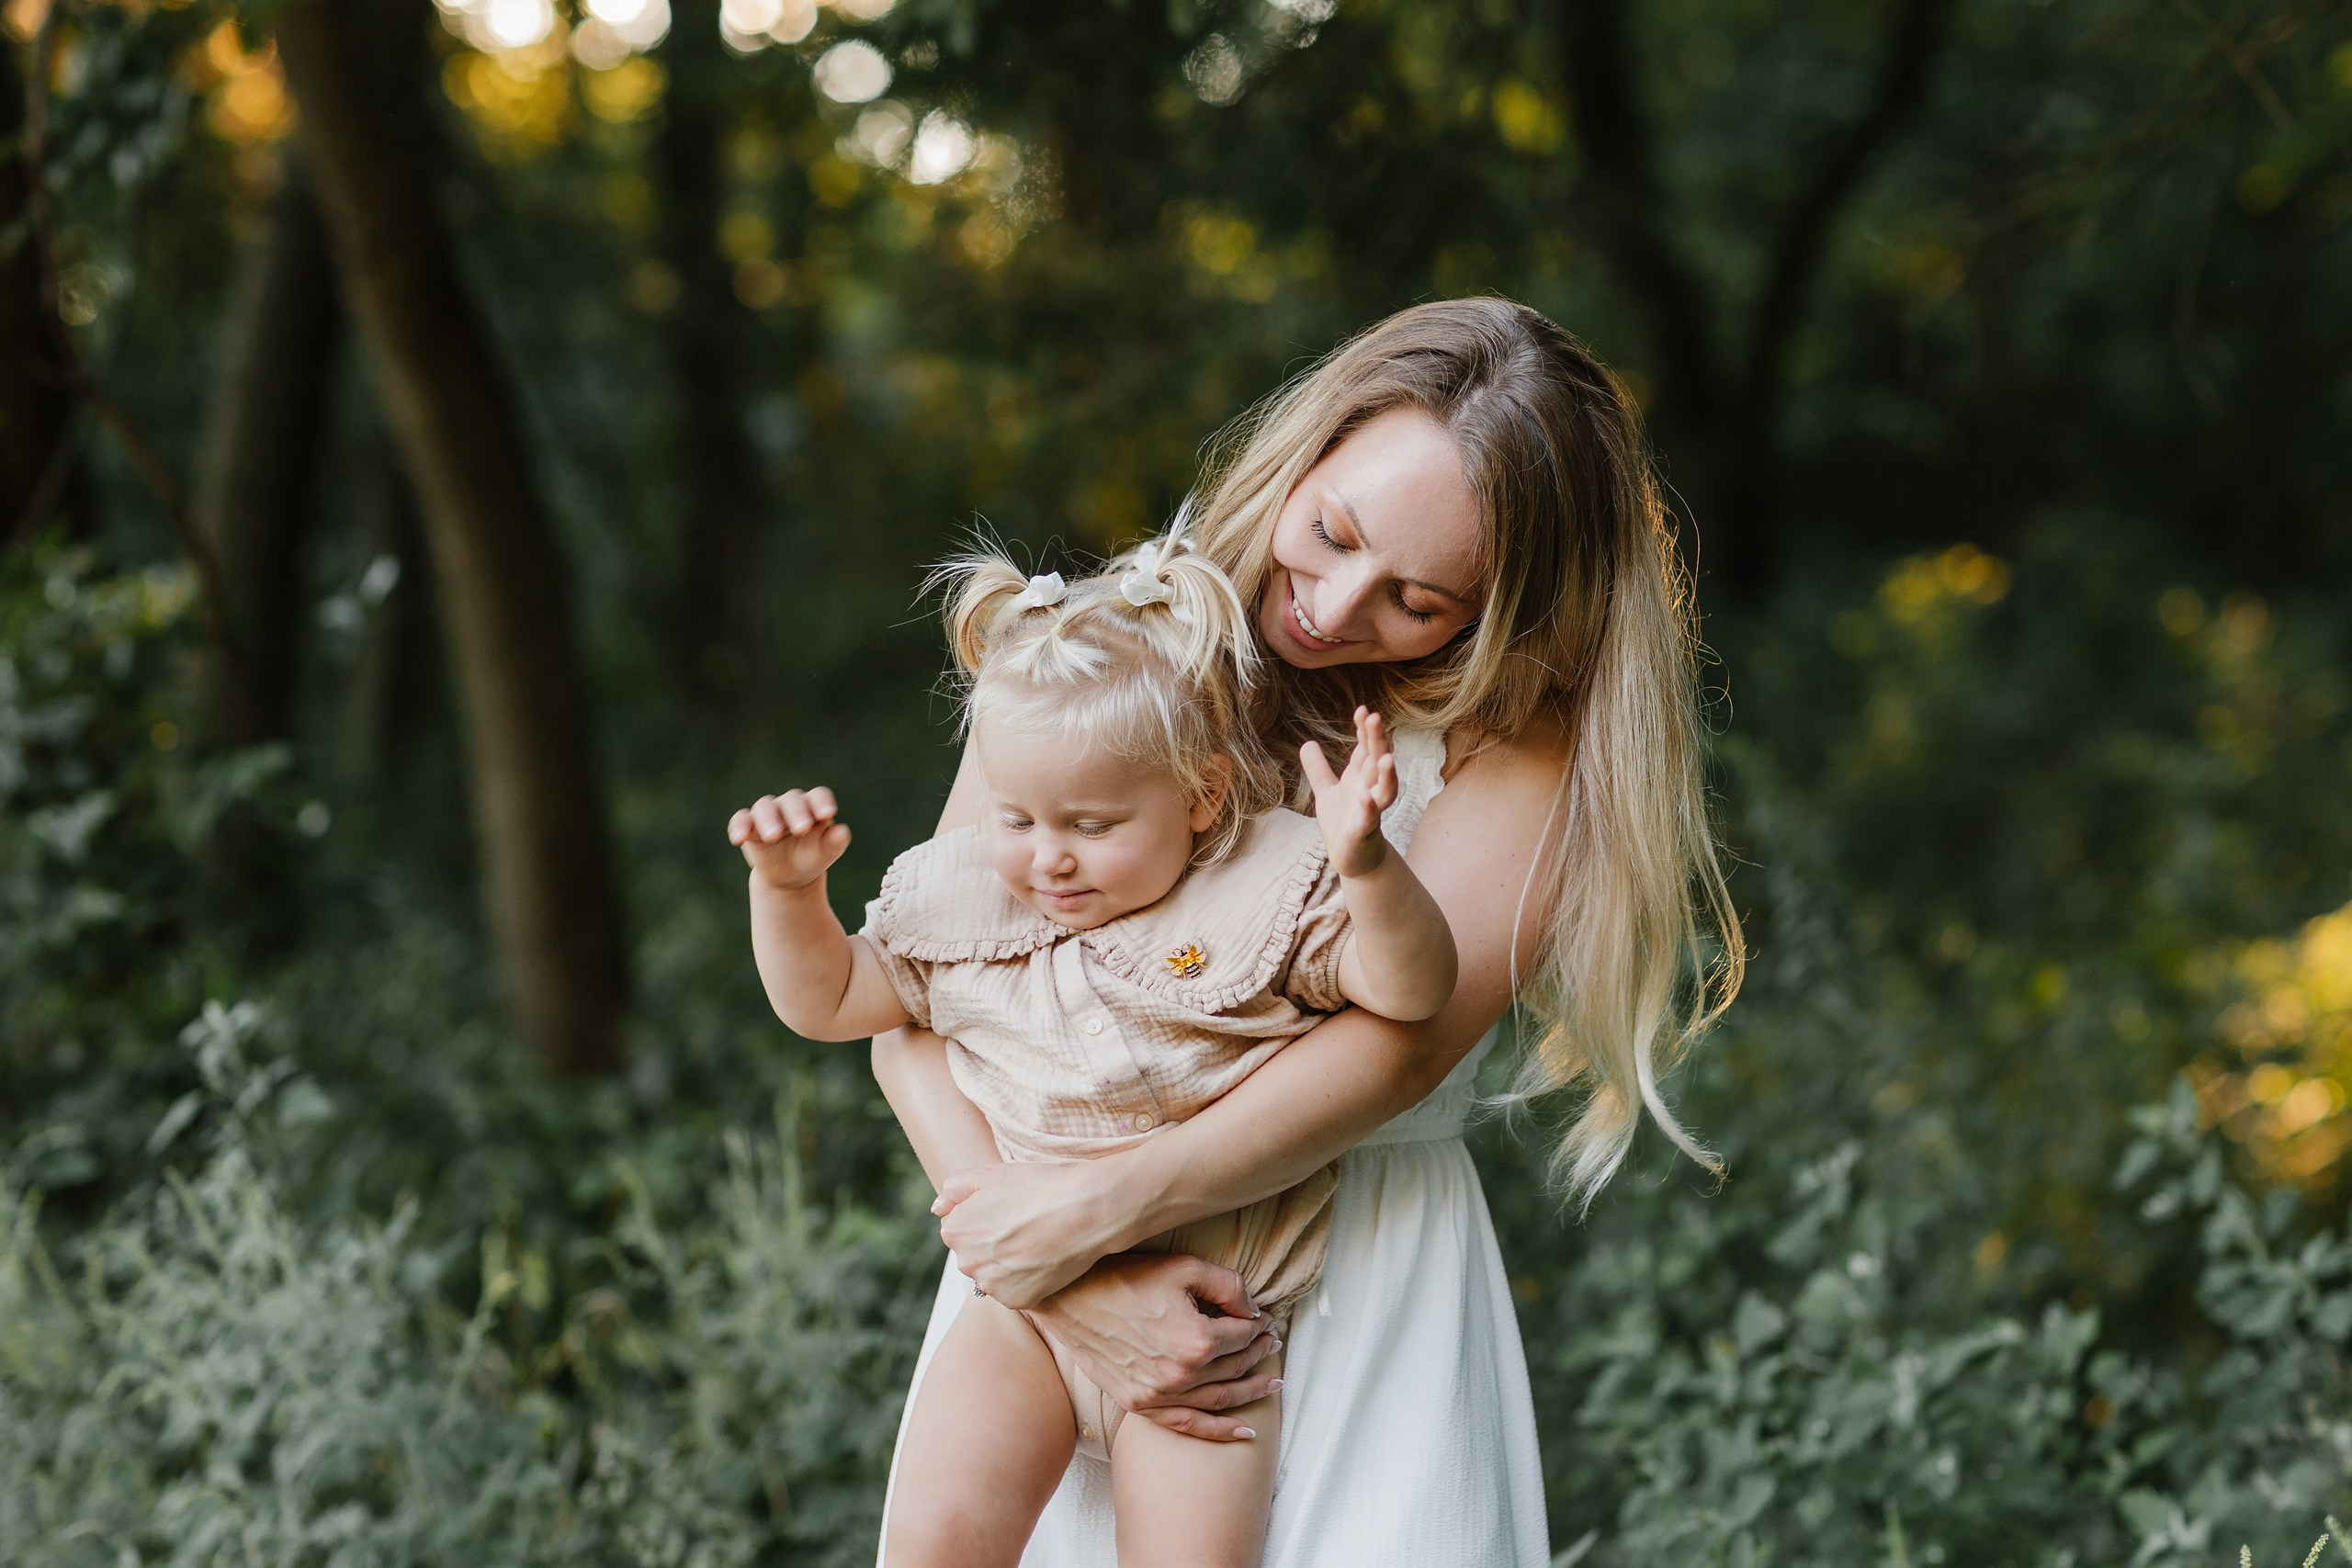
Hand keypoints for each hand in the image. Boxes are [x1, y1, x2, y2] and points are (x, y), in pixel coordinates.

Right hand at [728, 788, 849, 890]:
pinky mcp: (749, 825)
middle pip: (791, 800)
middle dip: (796, 813)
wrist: (791, 875)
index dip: (822, 802)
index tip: (827, 815)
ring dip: (768, 820)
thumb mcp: (826, 852)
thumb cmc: (813, 856)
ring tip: (772, 837)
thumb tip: (843, 831)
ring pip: (764, 806)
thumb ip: (835, 841)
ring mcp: (768, 813)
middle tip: (802, 829)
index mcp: (813, 806)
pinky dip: (739, 827)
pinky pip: (741, 820)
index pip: (818, 796)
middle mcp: (790, 805)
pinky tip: (739, 839)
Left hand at [932, 1159, 1124, 1307]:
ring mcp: (991, 1285)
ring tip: (1035, 1241)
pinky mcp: (1016, 1301)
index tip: (1009, 1209)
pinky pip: (1013, 1292)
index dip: (985, 1216)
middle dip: (991, 1243)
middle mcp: (966, 1262)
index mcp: (955, 1229)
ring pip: (992, 1275)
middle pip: (973, 1254)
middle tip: (1024, 1225)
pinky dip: (1025, 1280)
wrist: (1086, 1210)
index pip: (960, 1227)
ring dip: (1006, 1264)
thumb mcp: (991, 1173)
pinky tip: (1042, 1259)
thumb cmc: (1039, 1186)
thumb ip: (954, 1188)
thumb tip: (937, 1208)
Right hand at [1023, 1254, 1282, 1442]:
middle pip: (1234, 1366)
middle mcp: (1181, 1374)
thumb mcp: (1183, 1267)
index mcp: (1196, 1339)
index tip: (1266, 1319)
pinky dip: (1218, 1431)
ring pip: (1218, 1398)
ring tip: (1272, 1382)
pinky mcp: (1138, 1403)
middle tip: (1273, 1344)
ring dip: (1250, 1390)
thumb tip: (1253, 1309)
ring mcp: (1158, 1394)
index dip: (1258, 1326)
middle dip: (1258, 1354)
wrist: (1068, 1295)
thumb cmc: (1124, 1275)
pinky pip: (1186, 1425)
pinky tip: (1245, 1430)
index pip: (1243, 1335)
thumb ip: (1228, 1286)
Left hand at [1301, 706, 1397, 876]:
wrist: (1352, 859)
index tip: (1362, 710)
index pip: (1365, 749)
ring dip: (1386, 775)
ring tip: (1386, 758)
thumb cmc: (1342, 822)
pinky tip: (1366, 798)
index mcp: (1360, 778)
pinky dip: (1369, 809)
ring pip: (1385, 790)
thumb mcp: (1325, 792)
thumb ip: (1318, 769)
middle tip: (1375, 718)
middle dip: (1377, 741)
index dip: (1364, 730)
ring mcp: (1370, 811)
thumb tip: (1307, 743)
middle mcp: (1369, 790)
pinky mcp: (1364, 832)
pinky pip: (1369, 819)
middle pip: (1377, 762)